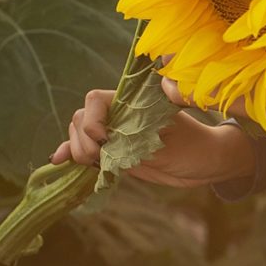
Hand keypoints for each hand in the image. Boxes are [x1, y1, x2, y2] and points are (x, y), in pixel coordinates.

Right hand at [50, 83, 232, 188]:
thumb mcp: (166, 141)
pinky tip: (60, 161)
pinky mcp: (114, 153)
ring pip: (79, 135)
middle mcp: (119, 114)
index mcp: (132, 102)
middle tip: (99, 159)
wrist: (205, 163)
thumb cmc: (193, 146)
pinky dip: (72, 154)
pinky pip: (86, 151)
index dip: (91, 119)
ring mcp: (115, 134)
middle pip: (81, 118)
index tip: (103, 138)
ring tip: (93, 165)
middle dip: (83, 140)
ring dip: (78, 150)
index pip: (95, 100)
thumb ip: (135, 141)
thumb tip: (106, 144)